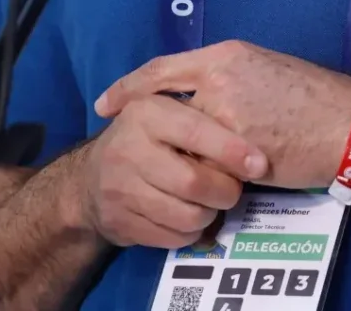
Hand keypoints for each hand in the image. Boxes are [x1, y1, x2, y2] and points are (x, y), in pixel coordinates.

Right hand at [80, 93, 267, 248]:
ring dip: (209, 214)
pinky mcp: (120, 223)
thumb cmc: (146, 139)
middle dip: (225, 191)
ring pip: (188, 216)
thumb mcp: (167, 111)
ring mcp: (121, 189)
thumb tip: (251, 146)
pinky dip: (191, 233)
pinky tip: (188, 217)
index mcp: (146, 113)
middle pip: (194, 182)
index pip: (195, 131)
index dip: (232, 150)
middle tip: (232, 189)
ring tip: (209, 202)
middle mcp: (129, 149)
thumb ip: (204, 117)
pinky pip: (174, 239)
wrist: (90, 178)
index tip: (260, 164)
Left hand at [96, 40, 350, 190]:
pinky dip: (207, 175)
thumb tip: (204, 96)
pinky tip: (211, 182)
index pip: (161, 70)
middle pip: (165, 109)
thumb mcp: (266, 70)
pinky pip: (209, 167)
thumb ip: (230, 80)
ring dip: (184, 157)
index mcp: (225, 56)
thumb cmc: (316, 97)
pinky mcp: (239, 152)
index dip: (128, 87)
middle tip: (126, 143)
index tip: (106, 103)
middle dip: (148, 130)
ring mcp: (227, 117)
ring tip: (178, 168)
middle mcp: (219, 80)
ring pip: (185, 141)